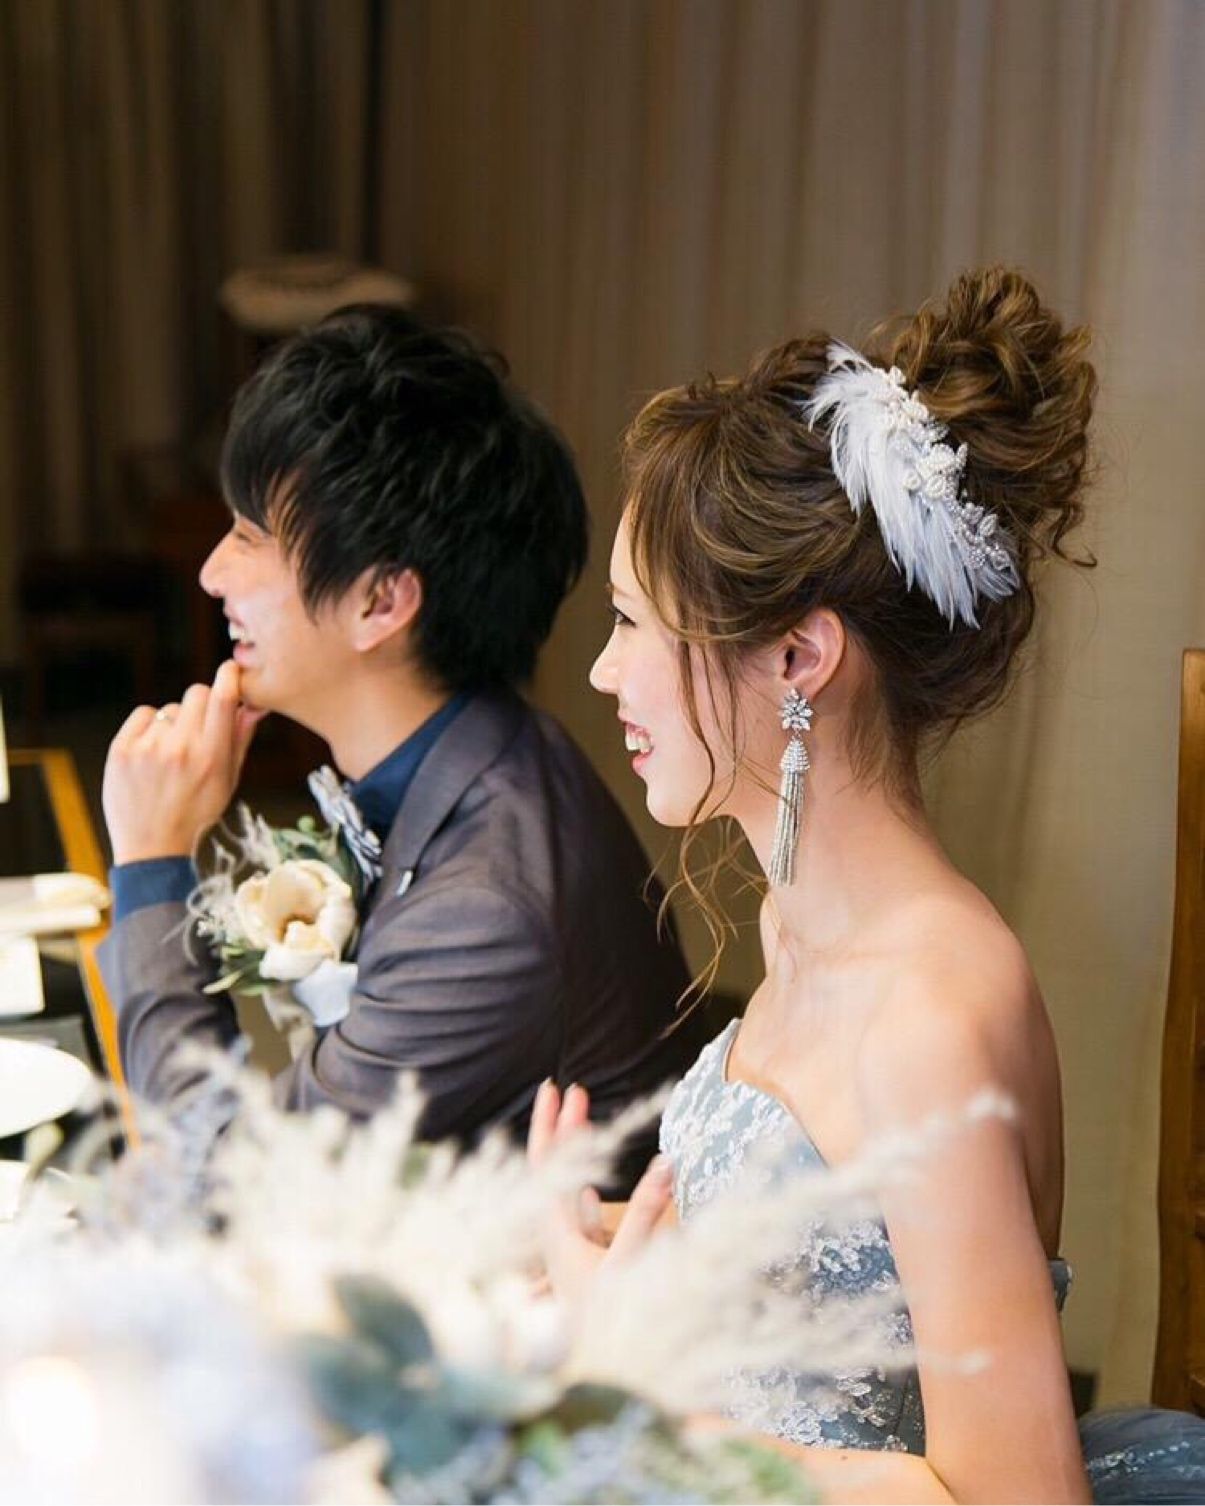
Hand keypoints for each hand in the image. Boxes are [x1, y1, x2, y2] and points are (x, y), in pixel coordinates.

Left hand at [102, 660, 266, 863]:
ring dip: (176, 723)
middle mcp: (180, 749)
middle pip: (197, 693)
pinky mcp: (122, 750)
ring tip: (171, 756)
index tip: (230, 670)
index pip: (224, 698)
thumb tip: (254, 704)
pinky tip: (152, 751)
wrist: (152, 848)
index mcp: (212, 758)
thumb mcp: (228, 781)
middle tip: (201, 728)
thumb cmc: (197, 814)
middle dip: (204, 704)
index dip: (229, 676)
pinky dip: (151, 726)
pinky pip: (144, 714)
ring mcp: (148, 749)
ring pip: (171, 709)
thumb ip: (240, 739)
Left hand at [527, 1079, 674, 1308]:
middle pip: (549, 1168)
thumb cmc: (607, 1321)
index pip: (548, 1163)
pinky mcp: (577, 1263)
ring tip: (577, 1120)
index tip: (557, 1089)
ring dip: (573, 1154)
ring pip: (561, 1189)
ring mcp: (563, 1248)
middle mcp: (552, 1234)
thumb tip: (667, 1161)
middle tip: (569, 1089)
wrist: (594, 1375)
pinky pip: (573, 1215)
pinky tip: (587, 1185)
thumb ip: (647, 1213)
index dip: (552, 1124)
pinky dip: (582, 1188)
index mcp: (555, 1230)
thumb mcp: (632, 1262)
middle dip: (559, 1127)